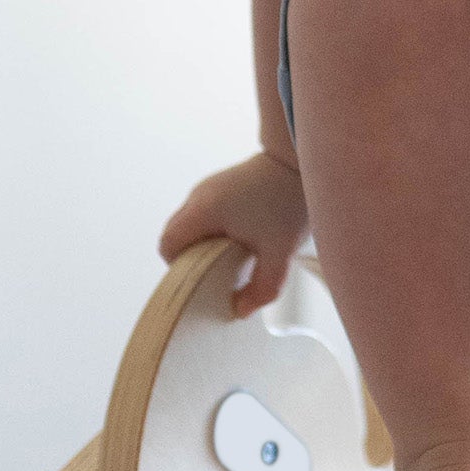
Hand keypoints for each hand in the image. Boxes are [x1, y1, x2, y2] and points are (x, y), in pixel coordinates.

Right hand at [160, 152, 310, 315]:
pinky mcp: (221, 184)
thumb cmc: (288, 201)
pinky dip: (214, 229)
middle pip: (176, 235)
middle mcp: (199, 196)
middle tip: (220, 273)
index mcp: (203, 211)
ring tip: (235, 254)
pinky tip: (242, 236)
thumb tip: (239, 310)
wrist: (301, 160)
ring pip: (191, 224)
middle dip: (192, 259)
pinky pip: (204, 213)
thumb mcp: (278, 254)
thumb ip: (261, 288)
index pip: (168, 245)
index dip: (178, 268)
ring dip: (205, 243)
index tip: (203, 279)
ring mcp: (209, 187)